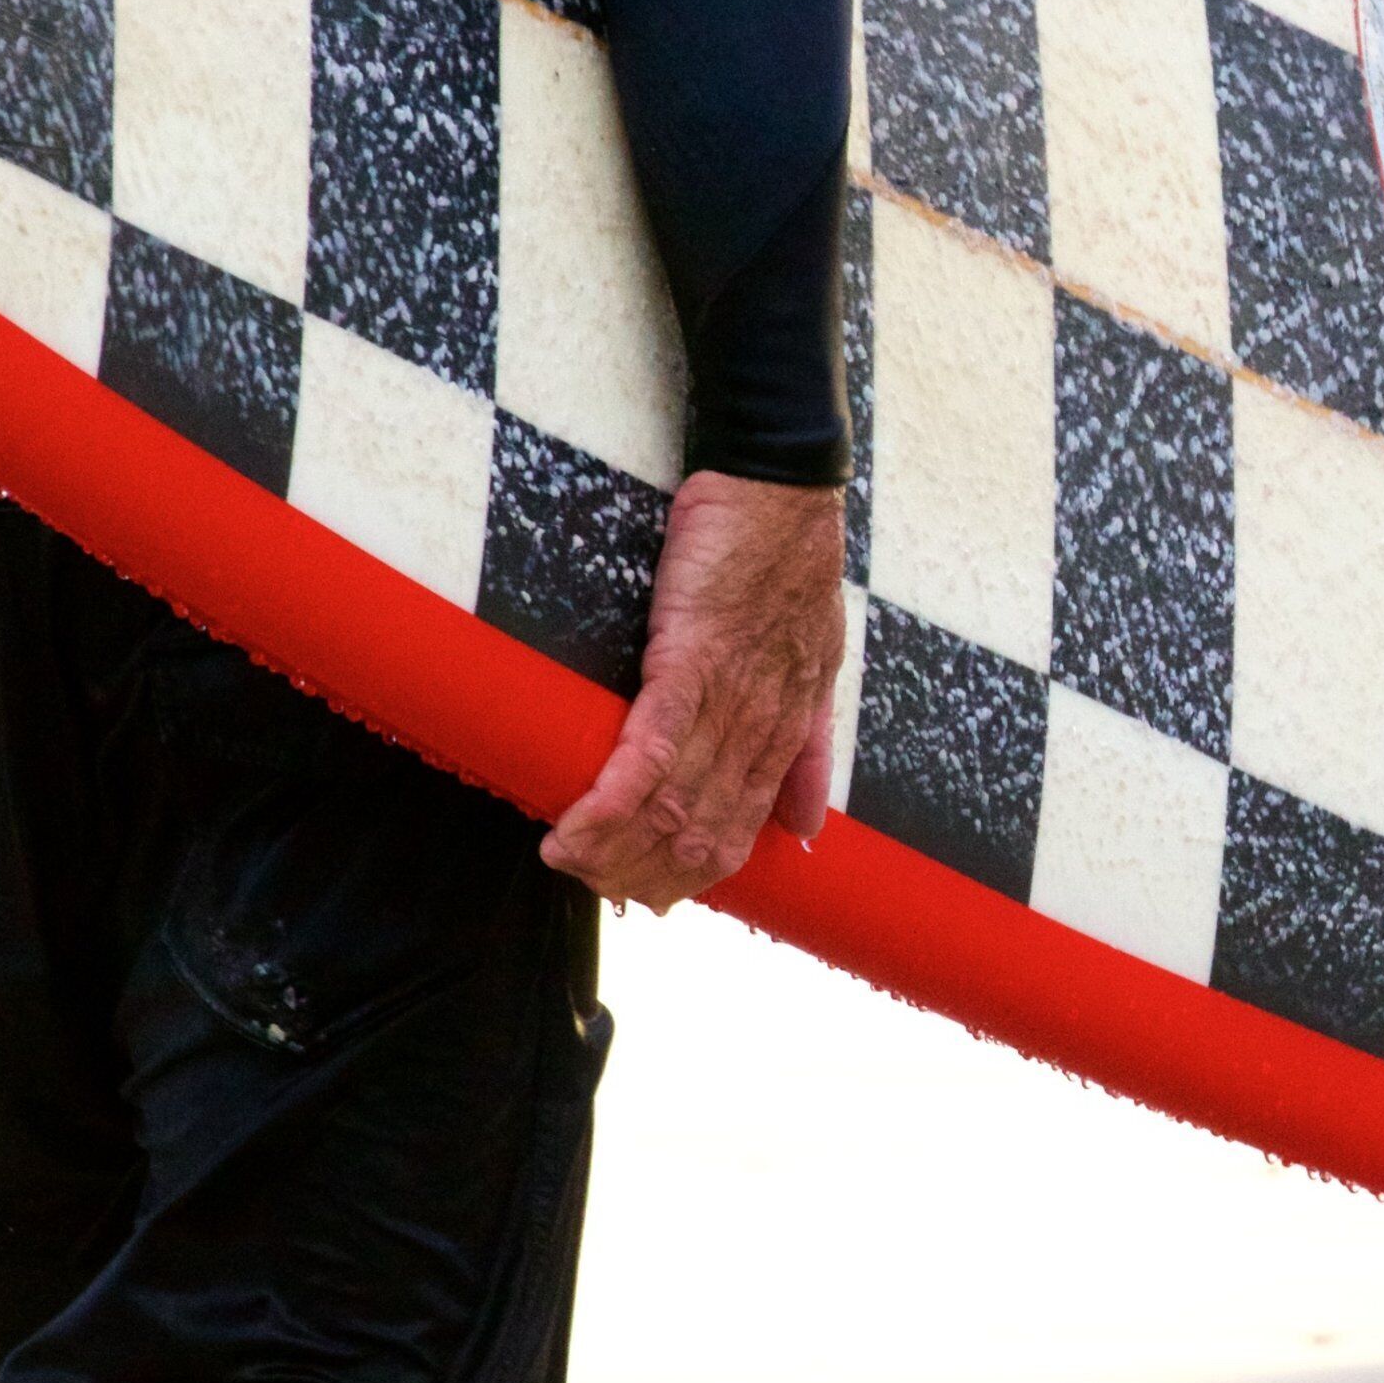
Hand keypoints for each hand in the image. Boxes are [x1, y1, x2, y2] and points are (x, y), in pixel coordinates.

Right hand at [542, 471, 845, 910]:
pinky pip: (651, 750)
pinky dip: (610, 800)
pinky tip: (572, 830)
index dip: (693, 873)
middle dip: (644, 872)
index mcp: (787, 730)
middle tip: (596, 887)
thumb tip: (805, 828)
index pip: (740, 829)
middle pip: (701, 832)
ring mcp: (728, 696)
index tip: (650, 895)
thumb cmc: (786, 563)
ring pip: (672, 803)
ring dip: (613, 846)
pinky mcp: (691, 660)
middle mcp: (761, 726)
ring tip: (566, 862)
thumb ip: (808, 749)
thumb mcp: (817, 662)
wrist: (779, 487)